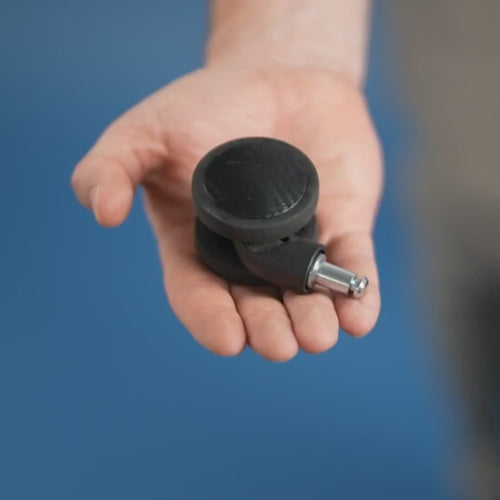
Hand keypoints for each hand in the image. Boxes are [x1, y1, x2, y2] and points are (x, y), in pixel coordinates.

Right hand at [71, 67, 382, 360]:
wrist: (275, 76)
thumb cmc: (205, 106)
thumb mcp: (147, 131)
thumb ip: (112, 167)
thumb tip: (102, 212)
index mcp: (197, 244)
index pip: (199, 293)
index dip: (210, 319)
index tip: (227, 340)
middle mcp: (248, 257)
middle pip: (257, 305)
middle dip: (269, 329)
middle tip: (280, 345)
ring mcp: (296, 245)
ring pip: (305, 296)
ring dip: (315, 321)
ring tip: (318, 336)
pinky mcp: (341, 227)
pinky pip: (351, 265)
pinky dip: (358, 291)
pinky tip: (360, 318)